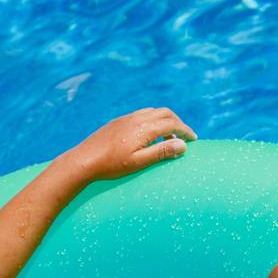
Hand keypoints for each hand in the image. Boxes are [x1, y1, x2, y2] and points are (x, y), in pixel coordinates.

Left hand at [65, 107, 197, 182]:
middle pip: (164, 113)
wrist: (83, 160)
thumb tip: (182, 145)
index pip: (172, 124)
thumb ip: (161, 152)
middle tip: (184, 136)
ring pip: (152, 112)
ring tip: (168, 136)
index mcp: (144, 128)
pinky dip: (152, 120)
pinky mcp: (118, 122)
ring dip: (165, 120)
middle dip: (178, 122)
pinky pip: (141, 114)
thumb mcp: (138, 162)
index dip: (185, 131)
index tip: (194, 140)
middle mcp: (136, 119)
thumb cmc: (111, 166)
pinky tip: (148, 134)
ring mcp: (126, 118)